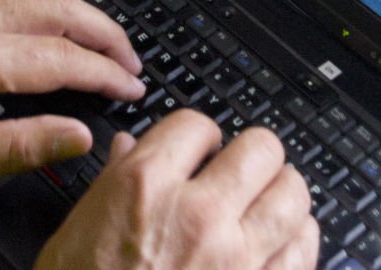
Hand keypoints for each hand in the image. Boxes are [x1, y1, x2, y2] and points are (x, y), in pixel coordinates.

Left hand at [0, 0, 144, 210]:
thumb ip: (20, 147)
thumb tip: (77, 135)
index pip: (61, 58)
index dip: (105, 74)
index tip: (132, 88)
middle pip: (55, 9)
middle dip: (103, 32)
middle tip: (132, 60)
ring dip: (75, 11)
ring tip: (103, 41)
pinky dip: (41, 3)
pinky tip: (49, 23)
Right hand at [35, 113, 315, 269]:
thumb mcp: (78, 231)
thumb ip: (113, 182)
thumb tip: (127, 148)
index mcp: (145, 187)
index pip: (197, 124)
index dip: (199, 136)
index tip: (199, 150)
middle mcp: (197, 215)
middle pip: (260, 149)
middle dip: (251, 155)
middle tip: (241, 170)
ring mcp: (236, 259)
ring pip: (293, 195)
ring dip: (281, 194)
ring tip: (268, 201)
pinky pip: (303, 251)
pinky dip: (298, 240)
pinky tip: (282, 240)